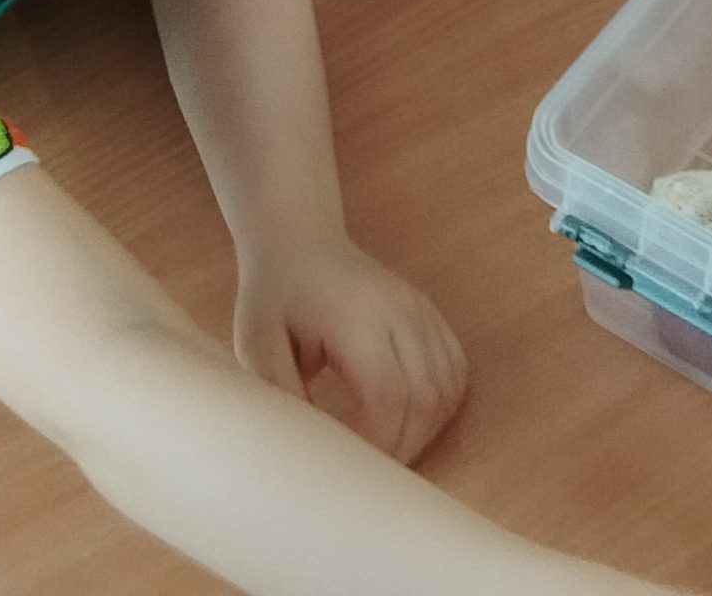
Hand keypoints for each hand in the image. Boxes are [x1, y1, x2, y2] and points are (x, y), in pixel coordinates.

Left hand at [235, 235, 467, 464]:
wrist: (301, 238)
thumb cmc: (274, 292)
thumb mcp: (256, 340)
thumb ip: (278, 389)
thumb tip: (309, 442)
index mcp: (357, 318)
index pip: (388, 393)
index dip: (379, 440)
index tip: (352, 467)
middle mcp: (401, 312)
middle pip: (425, 395)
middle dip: (404, 446)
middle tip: (371, 473)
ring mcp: (422, 310)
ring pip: (447, 385)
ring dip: (426, 429)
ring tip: (392, 452)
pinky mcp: (430, 313)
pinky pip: (455, 368)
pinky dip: (443, 403)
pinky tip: (416, 420)